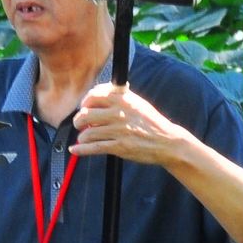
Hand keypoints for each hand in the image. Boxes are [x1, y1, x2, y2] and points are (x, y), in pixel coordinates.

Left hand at [71, 83, 185, 165]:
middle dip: (78, 121)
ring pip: (88, 133)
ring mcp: (119, 131)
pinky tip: (75, 150)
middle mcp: (119, 113)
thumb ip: (120, 96)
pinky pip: (93, 148)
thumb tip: (100, 92)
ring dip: (82, 137)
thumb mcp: (138, 103)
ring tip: (84, 138)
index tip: (84, 107)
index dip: (85, 102)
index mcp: (123, 99)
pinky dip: (81, 150)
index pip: (94, 95)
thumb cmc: (151, 122)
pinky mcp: (119, 147)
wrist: (167, 142)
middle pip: (85, 114)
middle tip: (80, 124)